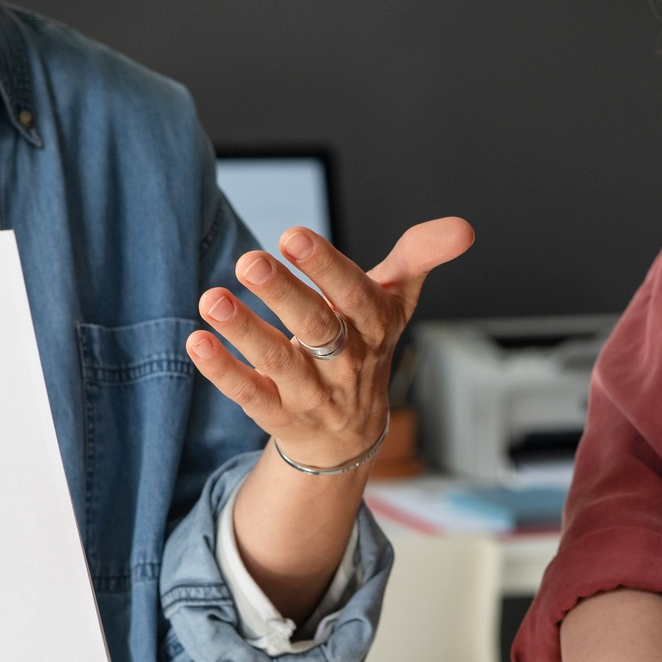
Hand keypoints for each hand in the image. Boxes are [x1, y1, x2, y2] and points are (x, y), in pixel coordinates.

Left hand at [187, 219, 473, 468]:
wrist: (351, 434)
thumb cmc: (366, 346)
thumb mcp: (396, 303)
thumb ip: (419, 257)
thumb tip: (463, 227)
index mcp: (374, 327)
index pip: (357, 296)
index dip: (326, 268)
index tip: (293, 235)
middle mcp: (346, 363)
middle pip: (318, 328)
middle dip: (285, 294)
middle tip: (249, 261)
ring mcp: (313, 394)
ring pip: (280, 363)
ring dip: (245, 331)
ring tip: (212, 299)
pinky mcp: (280, 416)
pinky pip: (251, 396)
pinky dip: (224, 371)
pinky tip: (197, 342)